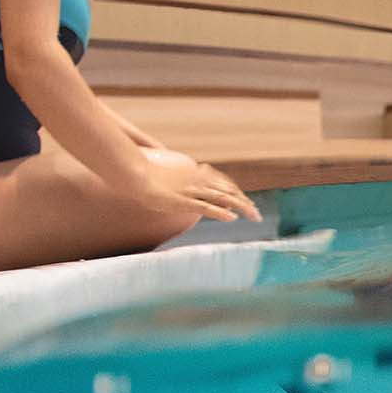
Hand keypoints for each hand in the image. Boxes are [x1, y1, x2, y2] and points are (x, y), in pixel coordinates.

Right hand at [142, 158, 260, 222]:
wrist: (134, 173)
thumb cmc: (147, 175)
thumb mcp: (169, 176)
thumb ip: (181, 181)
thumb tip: (182, 186)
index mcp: (196, 174)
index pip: (223, 183)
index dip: (237, 193)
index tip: (247, 203)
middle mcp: (198, 181)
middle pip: (228, 191)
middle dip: (244, 202)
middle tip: (257, 214)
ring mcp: (192, 190)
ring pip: (223, 198)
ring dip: (241, 208)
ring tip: (254, 216)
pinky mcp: (183, 201)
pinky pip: (205, 207)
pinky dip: (220, 213)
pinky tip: (231, 218)